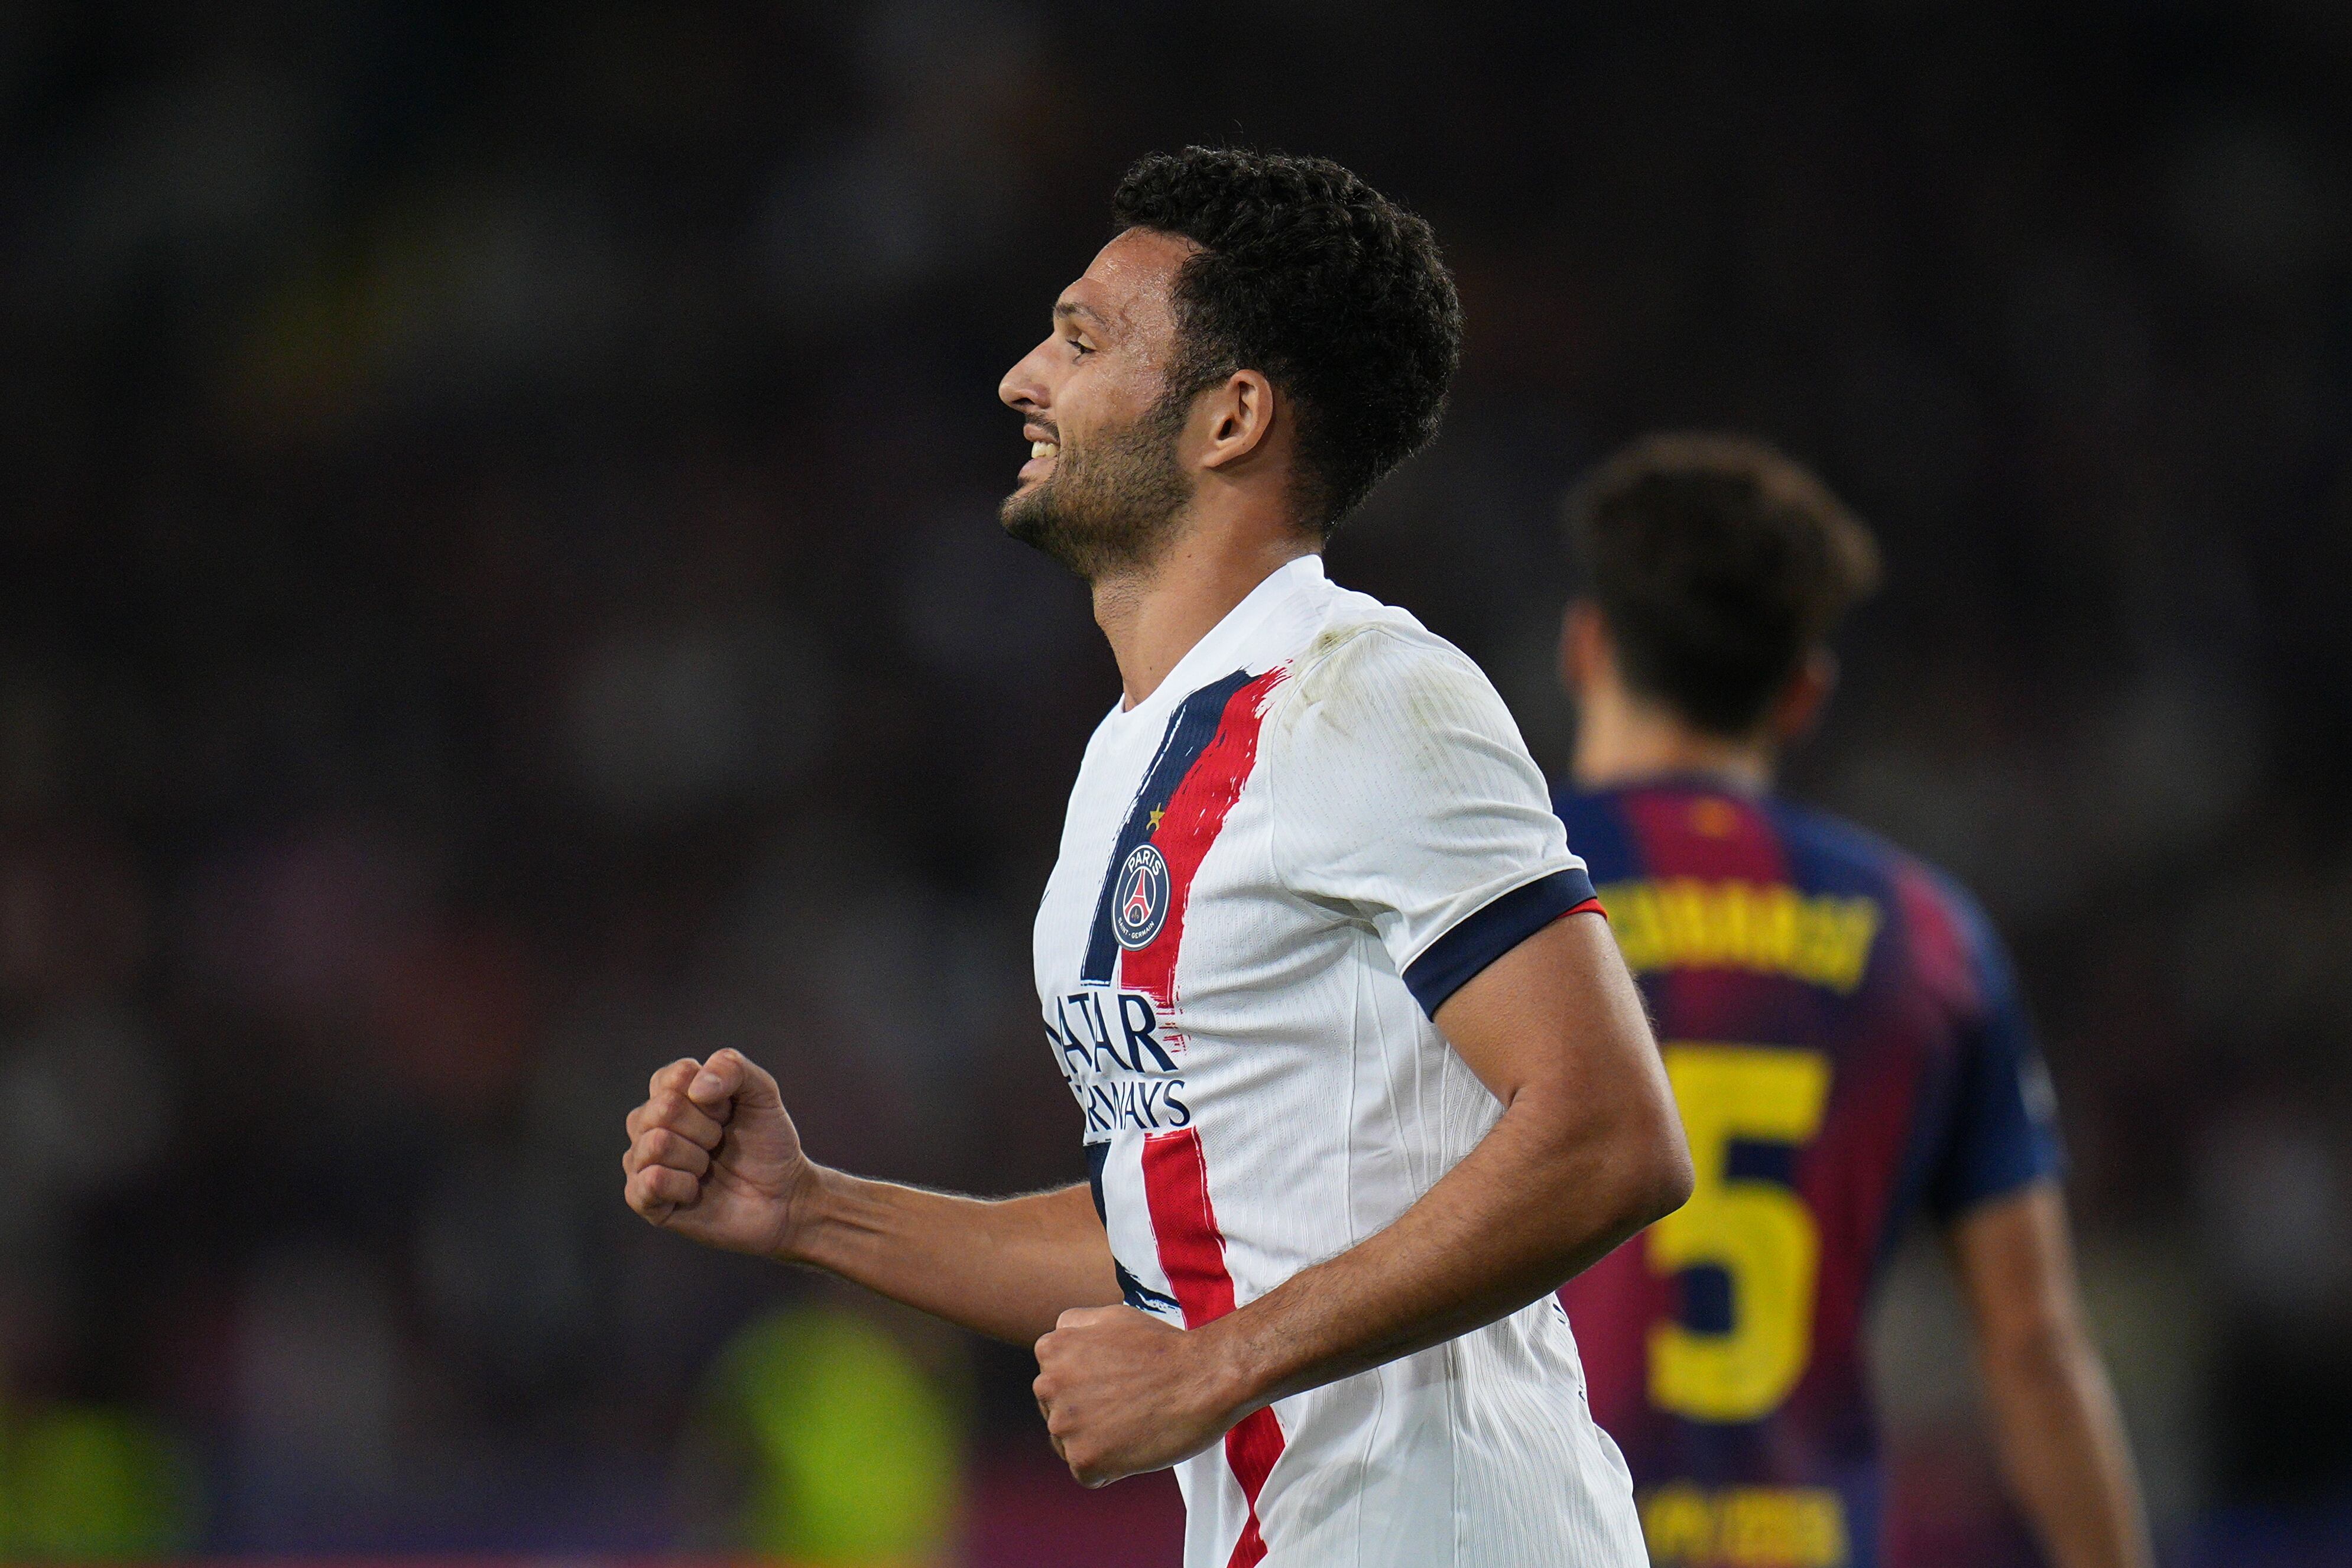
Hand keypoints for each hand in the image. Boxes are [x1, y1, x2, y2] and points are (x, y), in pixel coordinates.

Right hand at [623, 1048, 816, 1257]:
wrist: (781, 1196)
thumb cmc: (767, 1143)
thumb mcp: (762, 1093)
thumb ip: (733, 1067)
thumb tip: (695, 1089)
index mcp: (671, 1092)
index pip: (675, 1077)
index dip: (713, 1098)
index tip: (728, 1114)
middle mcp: (648, 1124)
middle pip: (664, 1109)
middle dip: (707, 1129)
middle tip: (720, 1144)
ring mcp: (642, 1161)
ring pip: (656, 1144)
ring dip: (697, 1158)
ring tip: (708, 1168)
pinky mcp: (644, 1200)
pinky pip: (650, 1182)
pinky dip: (683, 1186)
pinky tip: (694, 1191)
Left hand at [1032, 1305, 1245, 1486]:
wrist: (1205, 1377)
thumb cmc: (1165, 1348)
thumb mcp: (1112, 1316)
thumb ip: (1075, 1327)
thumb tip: (1055, 1347)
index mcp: (1050, 1349)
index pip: (1055, 1382)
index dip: (1090, 1387)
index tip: (1119, 1383)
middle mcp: (1047, 1385)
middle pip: (1059, 1414)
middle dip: (1089, 1415)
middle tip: (1131, 1402)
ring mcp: (1064, 1424)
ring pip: (1069, 1446)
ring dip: (1098, 1442)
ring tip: (1134, 1422)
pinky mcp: (1084, 1459)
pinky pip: (1088, 1475)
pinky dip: (1111, 1469)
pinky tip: (1136, 1445)